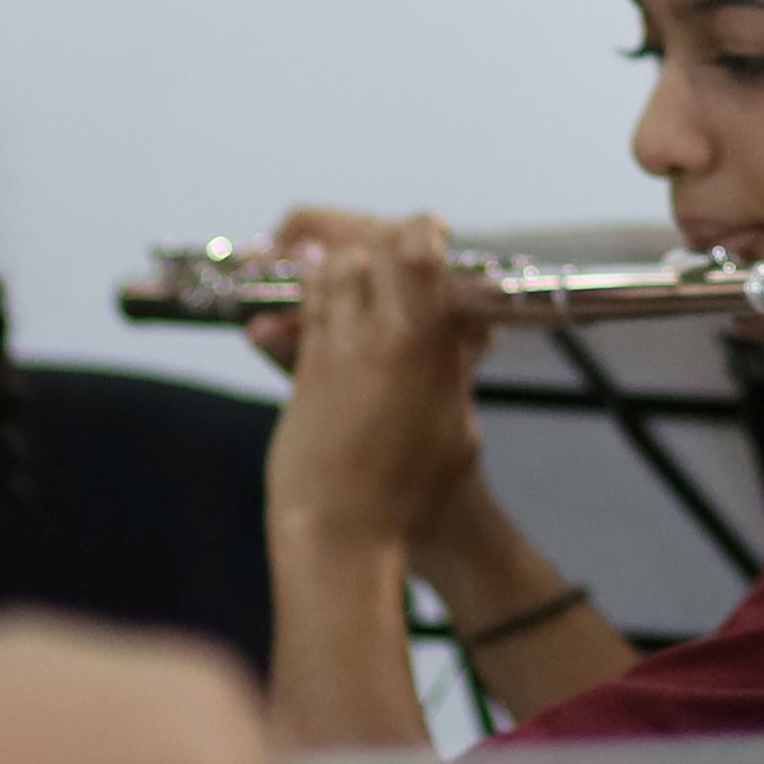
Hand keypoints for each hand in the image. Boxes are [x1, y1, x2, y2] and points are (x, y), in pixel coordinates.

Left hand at [256, 209, 495, 552]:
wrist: (343, 532)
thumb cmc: (415, 496)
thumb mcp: (457, 429)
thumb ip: (453, 373)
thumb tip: (462, 337)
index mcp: (423, 340)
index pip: (415, 247)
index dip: (422, 230)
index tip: (430, 236)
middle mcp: (373, 333)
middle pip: (360, 250)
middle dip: (373, 245)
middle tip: (388, 260)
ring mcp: (332, 349)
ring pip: (325, 275)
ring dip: (339, 270)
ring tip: (356, 286)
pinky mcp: (300, 373)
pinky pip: (303, 316)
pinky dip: (311, 303)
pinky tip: (316, 312)